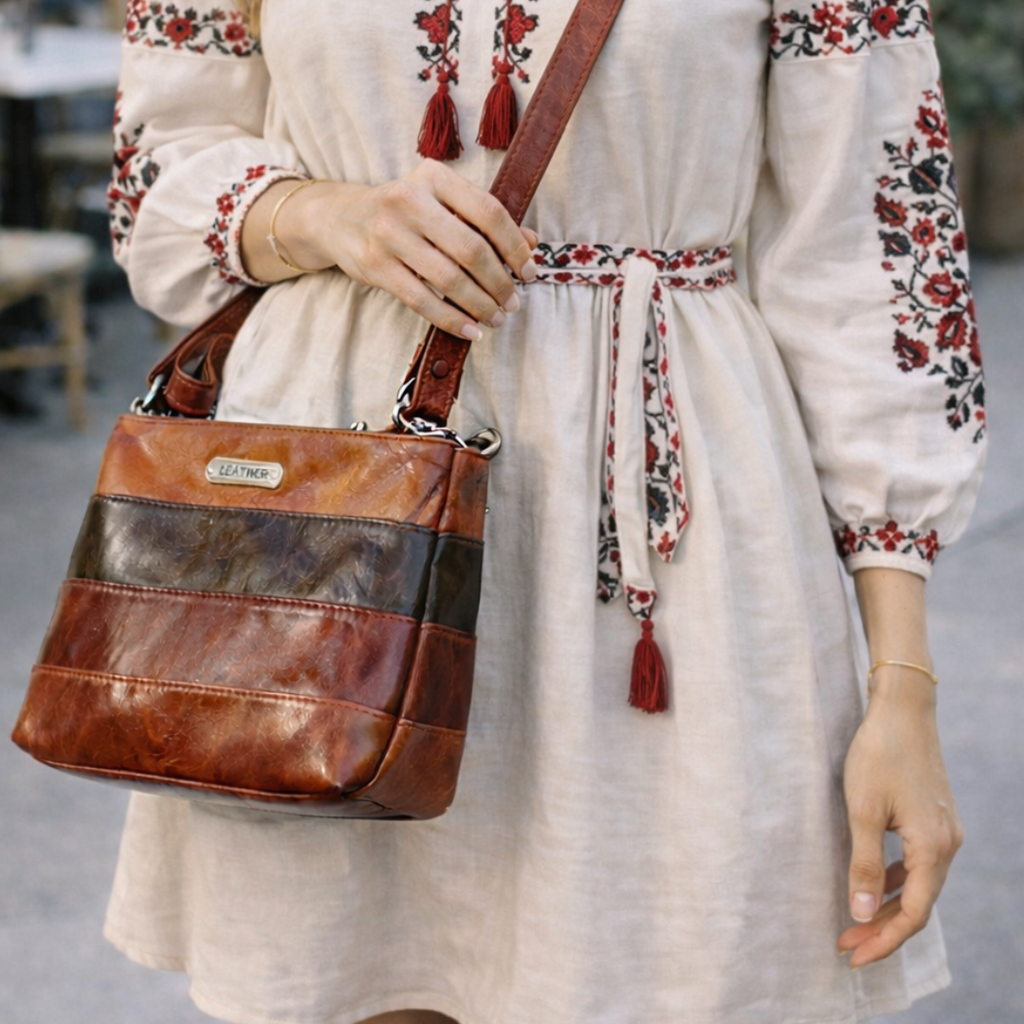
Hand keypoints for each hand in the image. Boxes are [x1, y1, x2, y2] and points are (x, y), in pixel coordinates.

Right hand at [244, 161, 538, 339]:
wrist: (341, 218)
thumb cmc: (406, 212)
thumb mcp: (443, 203)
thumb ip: (486, 220)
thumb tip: (532, 244)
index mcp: (434, 177)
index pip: (488, 212)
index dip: (515, 246)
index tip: (528, 271)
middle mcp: (409, 200)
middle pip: (471, 249)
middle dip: (499, 282)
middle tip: (513, 302)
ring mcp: (389, 234)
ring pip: (449, 279)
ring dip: (479, 305)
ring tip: (496, 317)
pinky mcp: (375, 266)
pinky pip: (423, 300)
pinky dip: (452, 320)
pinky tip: (471, 330)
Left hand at [838, 671, 963, 967]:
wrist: (902, 709)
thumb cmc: (878, 755)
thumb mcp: (863, 811)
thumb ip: (862, 864)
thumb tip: (860, 913)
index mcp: (933, 849)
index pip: (911, 914)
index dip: (882, 940)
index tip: (852, 956)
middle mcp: (947, 845)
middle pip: (917, 904)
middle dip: (880, 928)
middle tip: (845, 945)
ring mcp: (944, 830)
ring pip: (917, 884)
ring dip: (885, 905)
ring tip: (852, 922)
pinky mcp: (934, 817)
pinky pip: (917, 863)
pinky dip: (894, 879)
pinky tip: (870, 883)